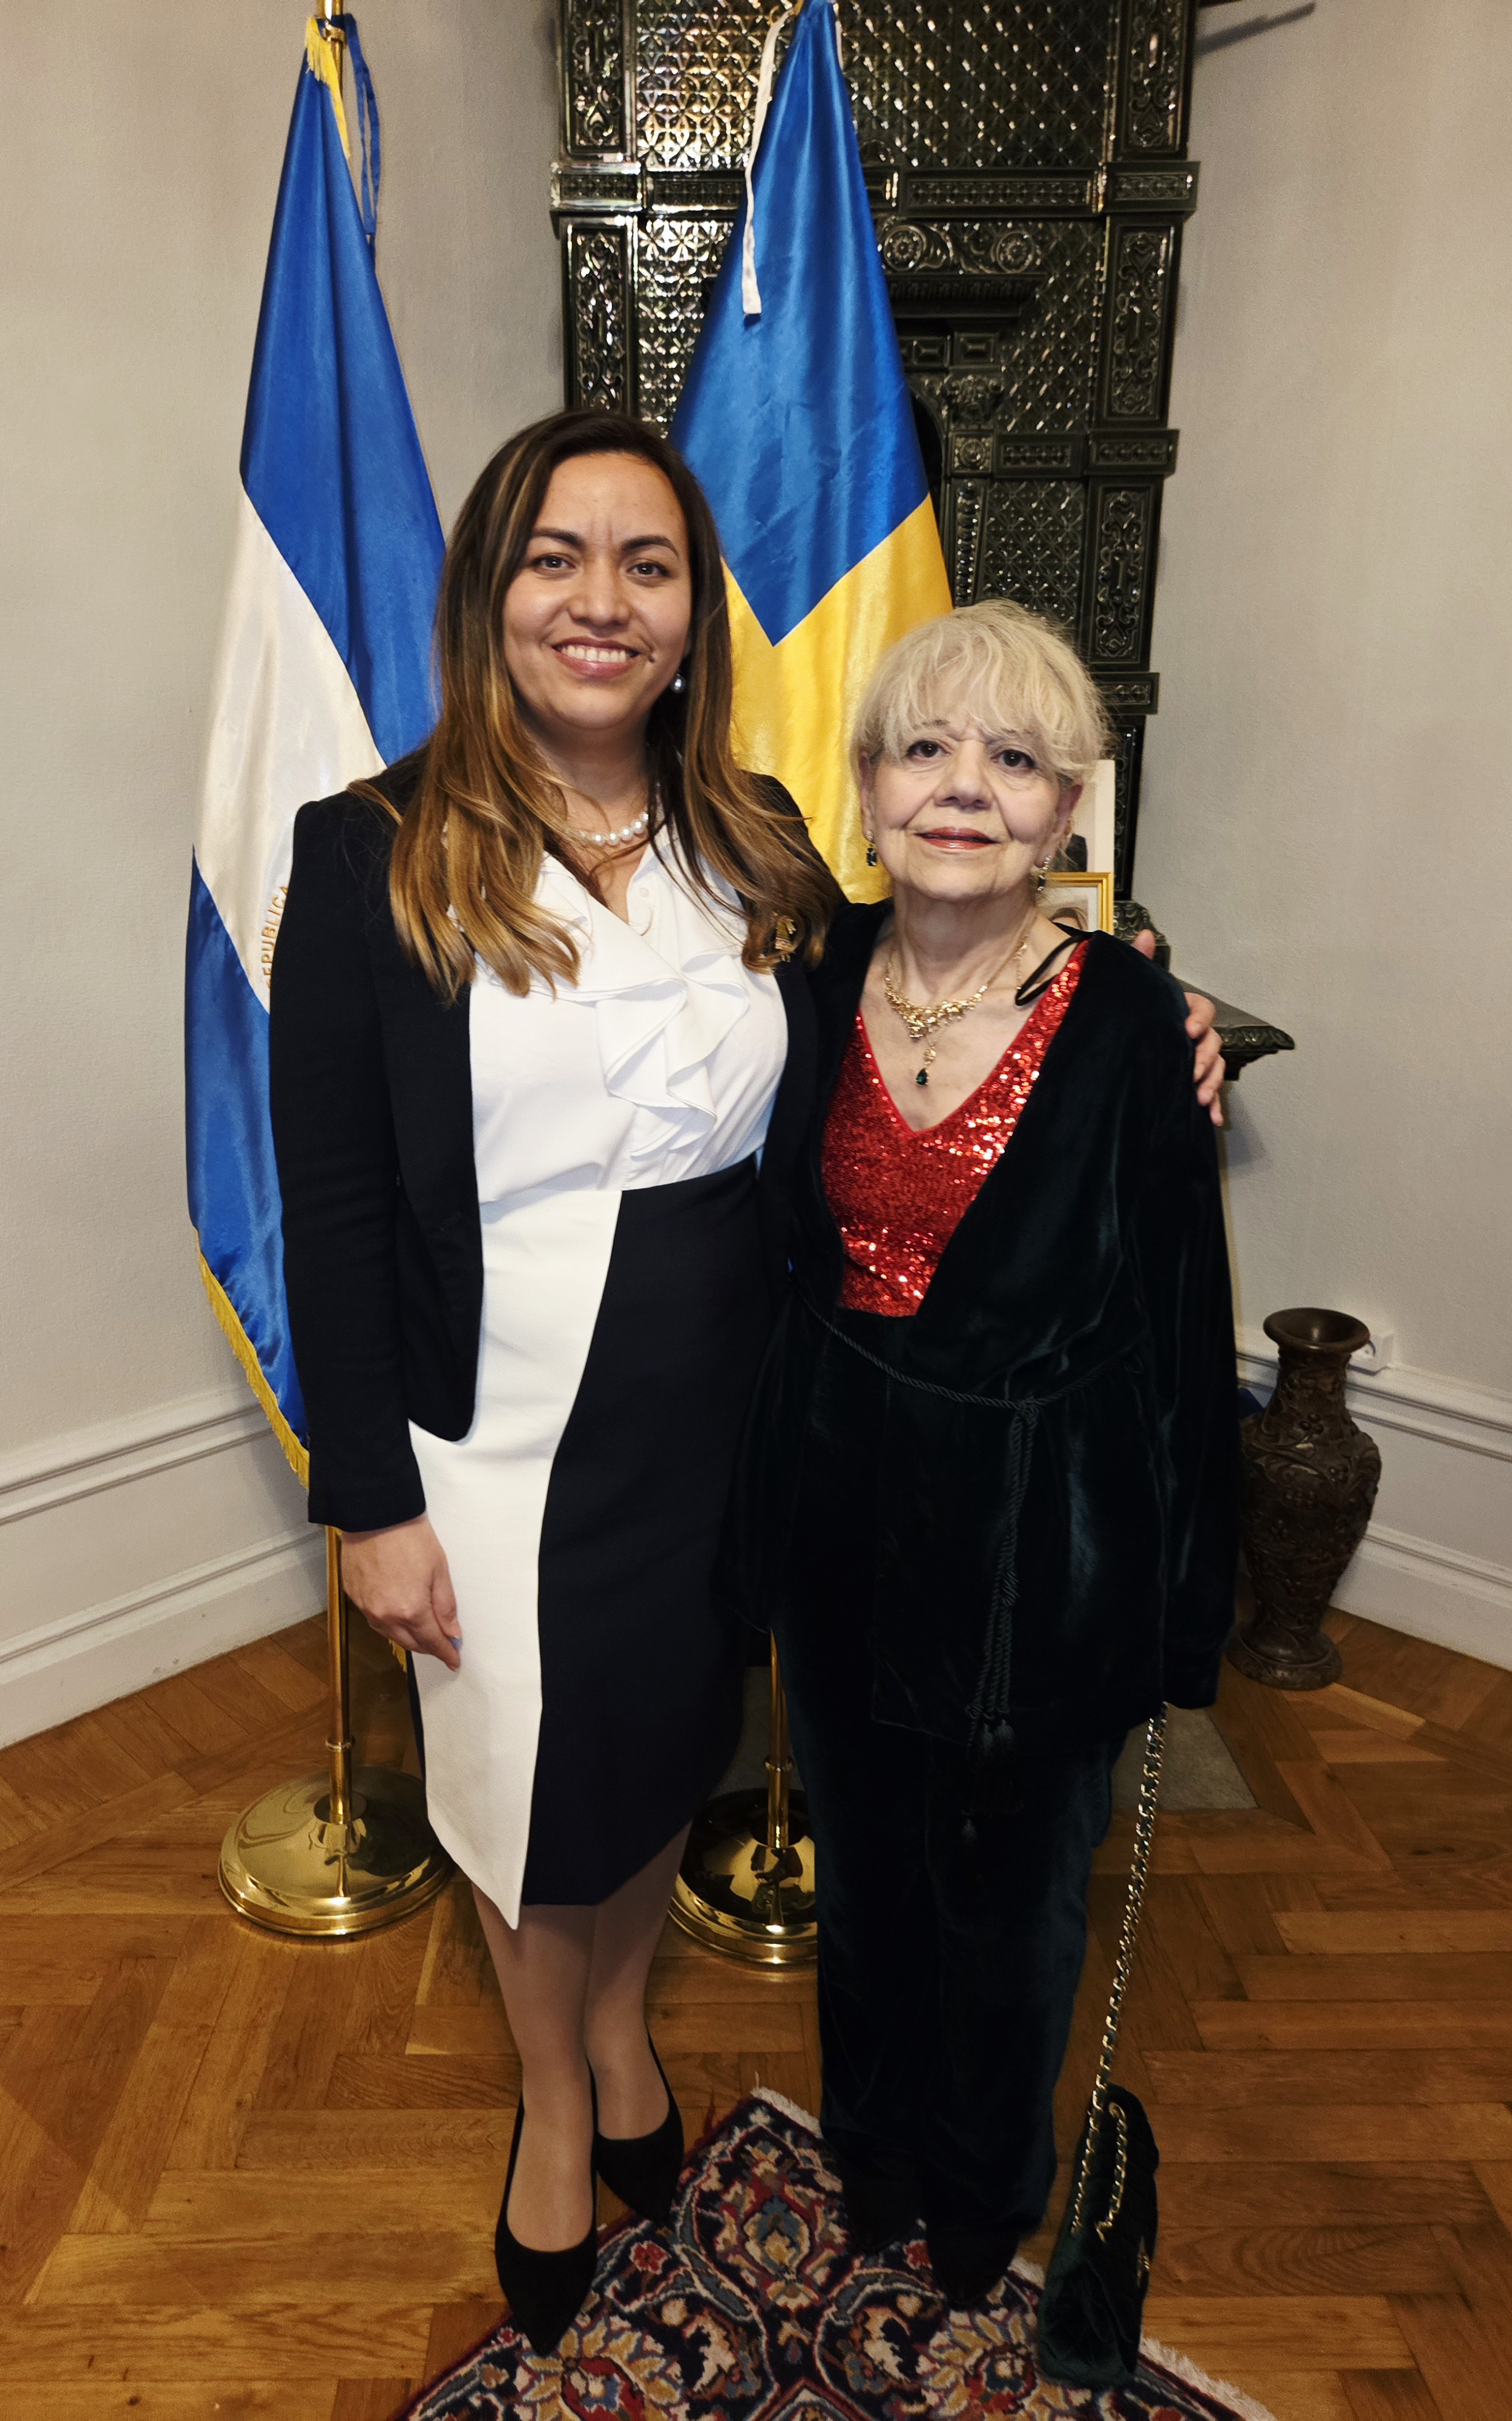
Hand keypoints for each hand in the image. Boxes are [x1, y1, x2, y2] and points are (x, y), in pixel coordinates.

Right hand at [340, 1515, 461, 1669]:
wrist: (376, 1515)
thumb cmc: (410, 1537)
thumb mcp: (439, 1570)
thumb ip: (445, 1606)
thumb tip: (452, 1633)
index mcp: (410, 1610)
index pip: (431, 1642)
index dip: (445, 1652)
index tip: (454, 1659)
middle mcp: (385, 1615)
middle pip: (410, 1643)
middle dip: (428, 1646)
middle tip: (442, 1644)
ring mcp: (366, 1607)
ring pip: (390, 1634)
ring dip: (408, 1636)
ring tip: (422, 1632)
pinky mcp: (353, 1596)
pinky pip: (374, 1619)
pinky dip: (388, 1623)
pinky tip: (397, 1616)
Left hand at [1131, 929, 1225, 1126]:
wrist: (1108, 1049)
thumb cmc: (1124, 1014)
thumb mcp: (1129, 990)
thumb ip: (1139, 963)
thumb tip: (1145, 934)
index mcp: (1181, 1009)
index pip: (1202, 1008)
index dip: (1199, 1019)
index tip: (1186, 1030)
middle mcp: (1192, 1034)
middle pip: (1212, 1042)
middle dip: (1206, 1057)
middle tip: (1191, 1072)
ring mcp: (1192, 1059)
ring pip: (1214, 1067)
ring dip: (1211, 1083)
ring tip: (1198, 1098)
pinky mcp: (1188, 1082)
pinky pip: (1208, 1093)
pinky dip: (1212, 1106)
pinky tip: (1212, 1120)